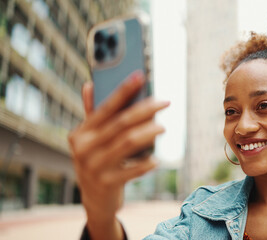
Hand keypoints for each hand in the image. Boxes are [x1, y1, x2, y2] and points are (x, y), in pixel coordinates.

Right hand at [68, 72, 168, 239]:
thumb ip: (92, 114)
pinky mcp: (107, 183)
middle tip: (165, 102)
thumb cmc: (97, 161)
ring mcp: (94, 167)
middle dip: (145, 109)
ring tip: (163, 127)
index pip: (105, 108)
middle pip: (121, 123)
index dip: (124, 90)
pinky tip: (156, 159)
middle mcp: (83, 149)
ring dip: (150, 132)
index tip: (141, 75)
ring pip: (128, 142)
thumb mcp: (91, 140)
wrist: (94, 200)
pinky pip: (134, 169)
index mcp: (80, 134)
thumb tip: (89, 84)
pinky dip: (147, 163)